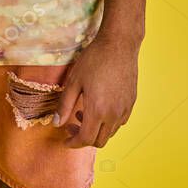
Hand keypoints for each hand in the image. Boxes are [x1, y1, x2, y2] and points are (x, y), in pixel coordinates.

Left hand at [53, 32, 138, 148]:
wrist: (119, 44)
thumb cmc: (94, 59)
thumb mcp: (74, 80)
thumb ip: (65, 105)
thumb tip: (56, 123)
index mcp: (98, 110)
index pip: (85, 139)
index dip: (73, 143)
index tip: (65, 139)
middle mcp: (114, 114)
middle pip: (99, 141)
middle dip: (83, 138)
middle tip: (71, 125)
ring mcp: (124, 109)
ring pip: (110, 133)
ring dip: (95, 130)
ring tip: (83, 112)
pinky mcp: (131, 103)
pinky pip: (119, 122)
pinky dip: (107, 123)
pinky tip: (100, 107)